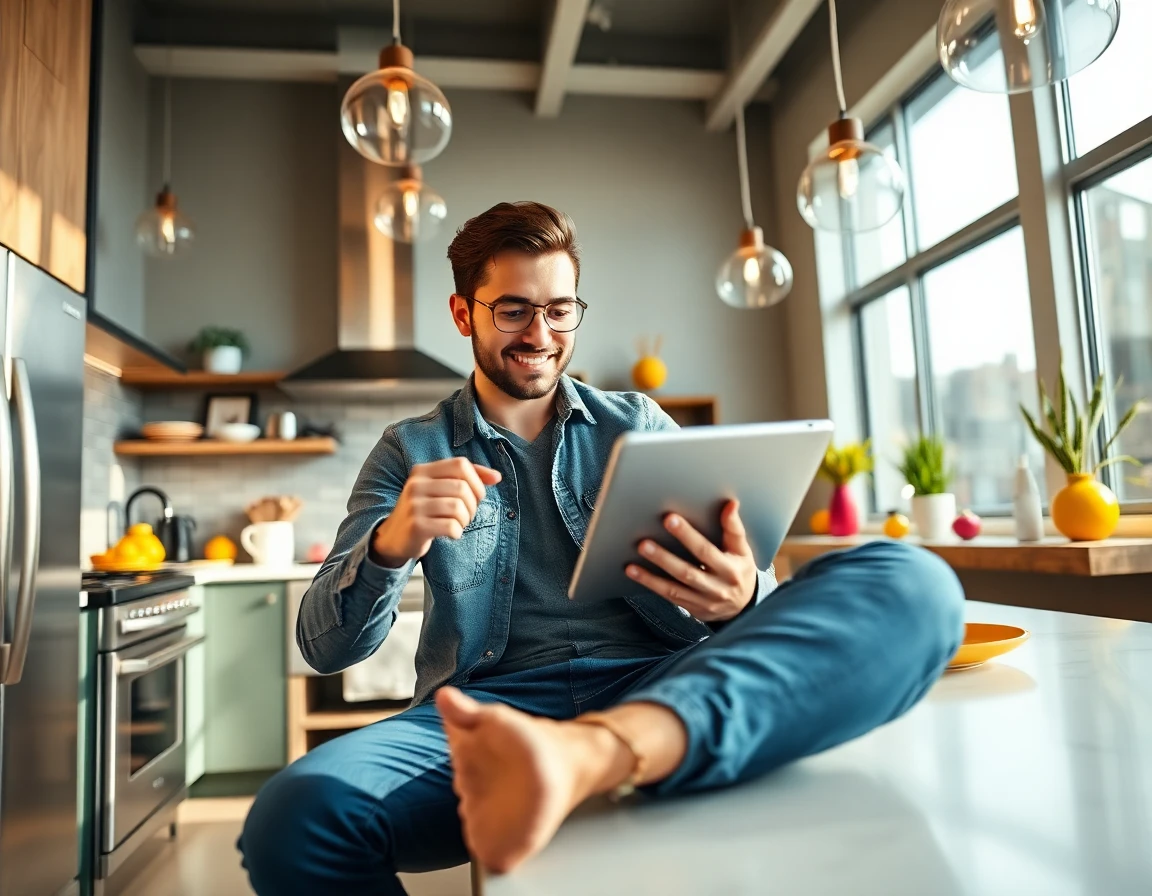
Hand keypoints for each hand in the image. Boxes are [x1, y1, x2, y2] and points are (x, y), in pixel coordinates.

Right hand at [372, 457, 501, 566]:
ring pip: (458, 507)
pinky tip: (450, 533)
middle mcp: (416, 484)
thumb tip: (497, 477)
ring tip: (457, 524)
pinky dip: (457, 532)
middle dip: (472, 505)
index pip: (461, 464)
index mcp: (422, 471)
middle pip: (462, 487)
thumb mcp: (440, 490)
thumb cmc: (424, 511)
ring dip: (465, 520)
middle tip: (465, 515)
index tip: (477, 496)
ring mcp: (414, 505)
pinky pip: (451, 526)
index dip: (477, 481)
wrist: (393, 537)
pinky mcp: (416, 525)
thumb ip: (467, 479)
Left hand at [625, 499, 757, 622]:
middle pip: (687, 572)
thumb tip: (730, 504)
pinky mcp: (691, 608)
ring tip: (633, 563)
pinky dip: (650, 584)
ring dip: (651, 576)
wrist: (744, 607)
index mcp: (730, 569)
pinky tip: (634, 572)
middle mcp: (716, 587)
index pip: (706, 550)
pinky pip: (668, 596)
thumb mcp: (742, 551)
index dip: (688, 535)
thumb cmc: (739, 571)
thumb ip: (733, 528)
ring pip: (674, 588)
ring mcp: (703, 601)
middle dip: (664, 557)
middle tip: (644, 542)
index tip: (669, 519)